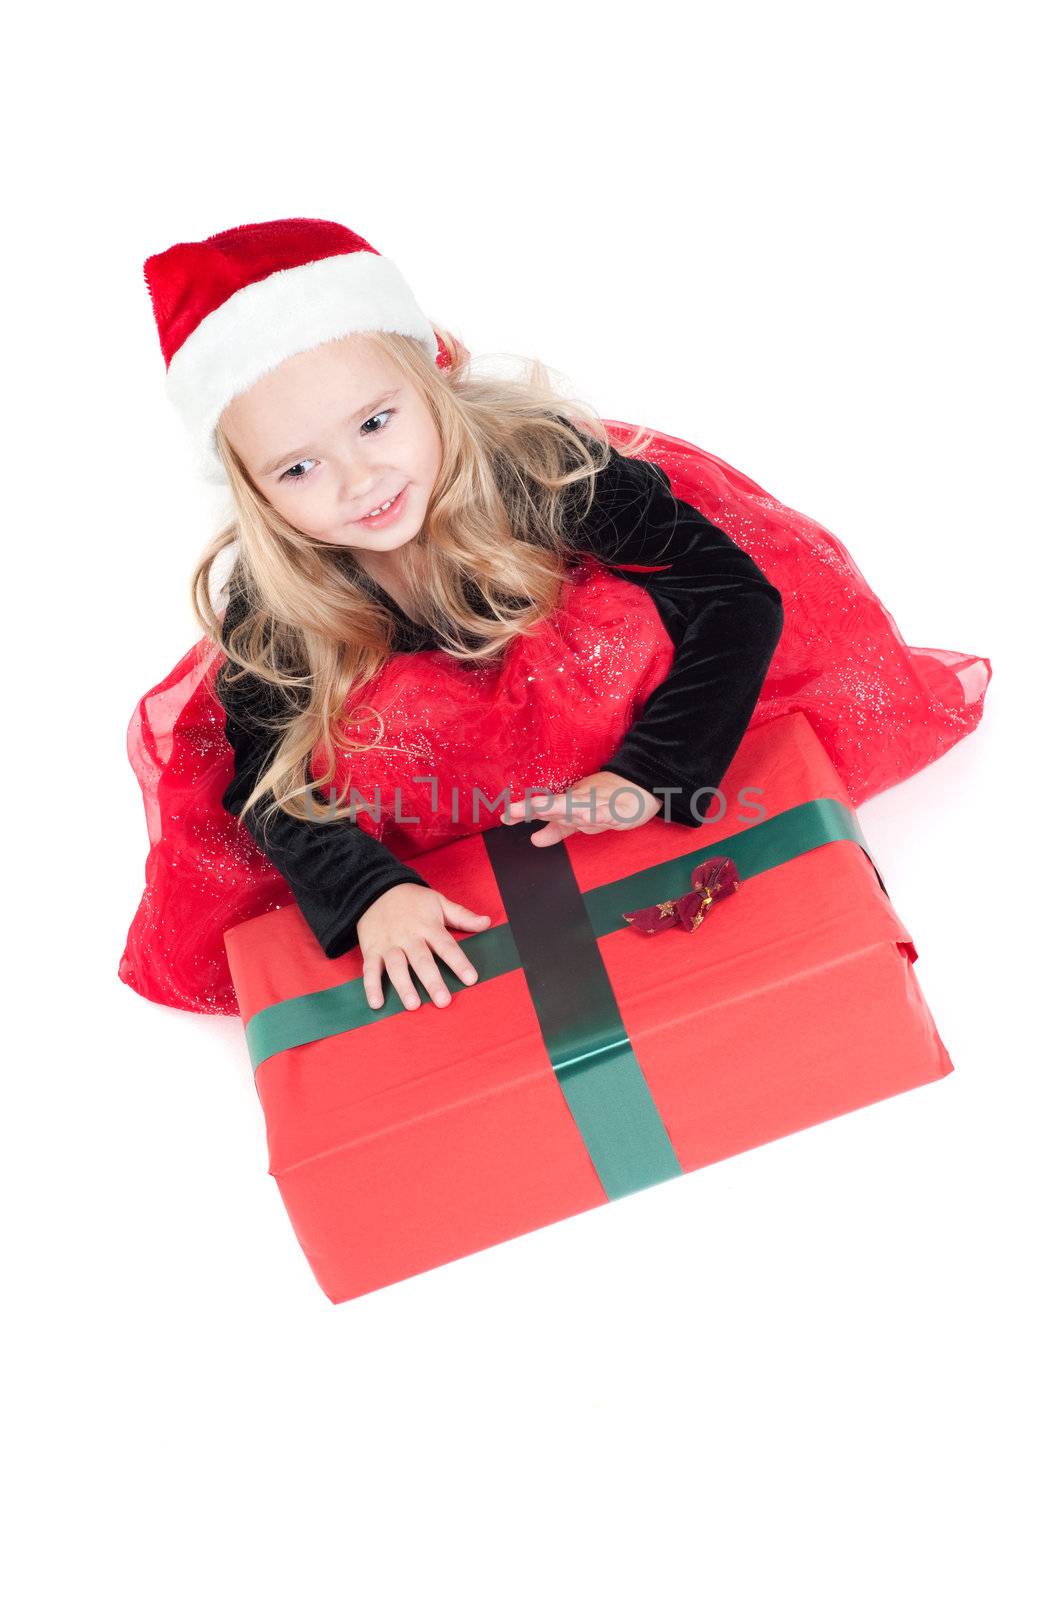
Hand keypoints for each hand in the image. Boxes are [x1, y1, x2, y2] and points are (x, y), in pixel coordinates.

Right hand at [357, 884, 490, 1010]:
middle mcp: (409, 936)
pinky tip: (376, 1003)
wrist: (375, 889)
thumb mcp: (438, 901)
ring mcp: (388, 944)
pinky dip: (371, 986)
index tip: (470, 979)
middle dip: (432, 981)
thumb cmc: (412, 899)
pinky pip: (370, 969)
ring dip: (404, 986)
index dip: (459, 963)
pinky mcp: (372, 950)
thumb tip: (487, 922)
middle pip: (422, 960)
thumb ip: (462, 916)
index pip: (446, 946)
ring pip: (396, 966)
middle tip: (443, 1001)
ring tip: (413, 1005)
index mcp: (428, 926)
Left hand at [501, 769, 661, 846]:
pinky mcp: (618, 810)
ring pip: (578, 807)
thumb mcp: (578, 818)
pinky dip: (599, 814)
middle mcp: (580, 802)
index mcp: (568, 804)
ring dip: (560, 808)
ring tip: (542, 809)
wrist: (639, 786)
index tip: (503, 816)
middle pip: (554, 806)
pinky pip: (608, 813)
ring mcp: (598, 805)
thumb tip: (534, 840)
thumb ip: (557, 829)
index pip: (542, 808)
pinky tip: (591, 817)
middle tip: (512, 810)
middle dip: (534, 808)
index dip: (523, 811)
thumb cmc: (605, 800)